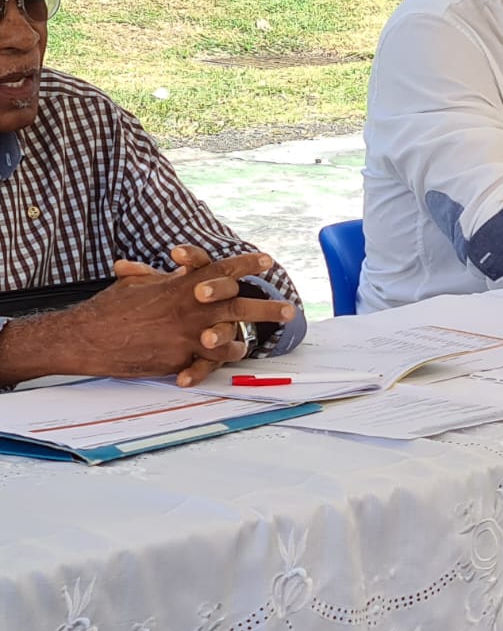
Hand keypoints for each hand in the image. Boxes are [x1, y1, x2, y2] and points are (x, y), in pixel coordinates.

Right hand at [67, 251, 295, 384]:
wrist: (86, 337)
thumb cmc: (111, 307)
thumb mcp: (140, 284)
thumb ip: (166, 278)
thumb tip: (181, 268)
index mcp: (182, 286)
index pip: (221, 269)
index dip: (246, 264)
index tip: (268, 261)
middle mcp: (189, 309)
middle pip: (237, 305)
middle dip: (266, 307)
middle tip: (288, 309)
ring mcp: (185, 336)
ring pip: (228, 339)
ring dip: (245, 341)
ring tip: (258, 343)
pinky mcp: (177, 359)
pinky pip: (204, 365)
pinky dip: (209, 369)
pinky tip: (219, 369)